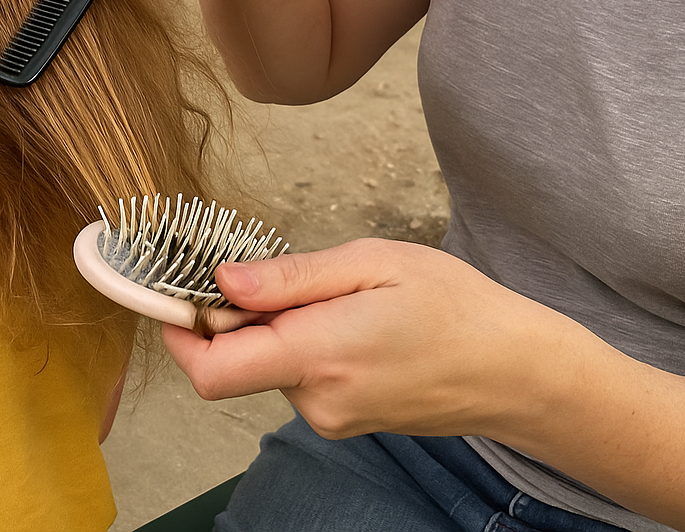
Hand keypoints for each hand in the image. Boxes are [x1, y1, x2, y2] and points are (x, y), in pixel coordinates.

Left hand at [162, 238, 576, 440]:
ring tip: (337, 295)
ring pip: (266, 366)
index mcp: (320, 355)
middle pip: (233, 363)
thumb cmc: (454, 306)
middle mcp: (316, 399)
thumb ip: (290, 278)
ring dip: (276, 328)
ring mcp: (329, 417)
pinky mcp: (340, 420)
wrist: (515, 369)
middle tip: (275, 271)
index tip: (169, 290)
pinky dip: (301, 345)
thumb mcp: (372, 263)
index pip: (211, 369)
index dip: (178, 331)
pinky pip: (295, 377)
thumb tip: (222, 282)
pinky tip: (348, 321)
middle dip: (235, 316)